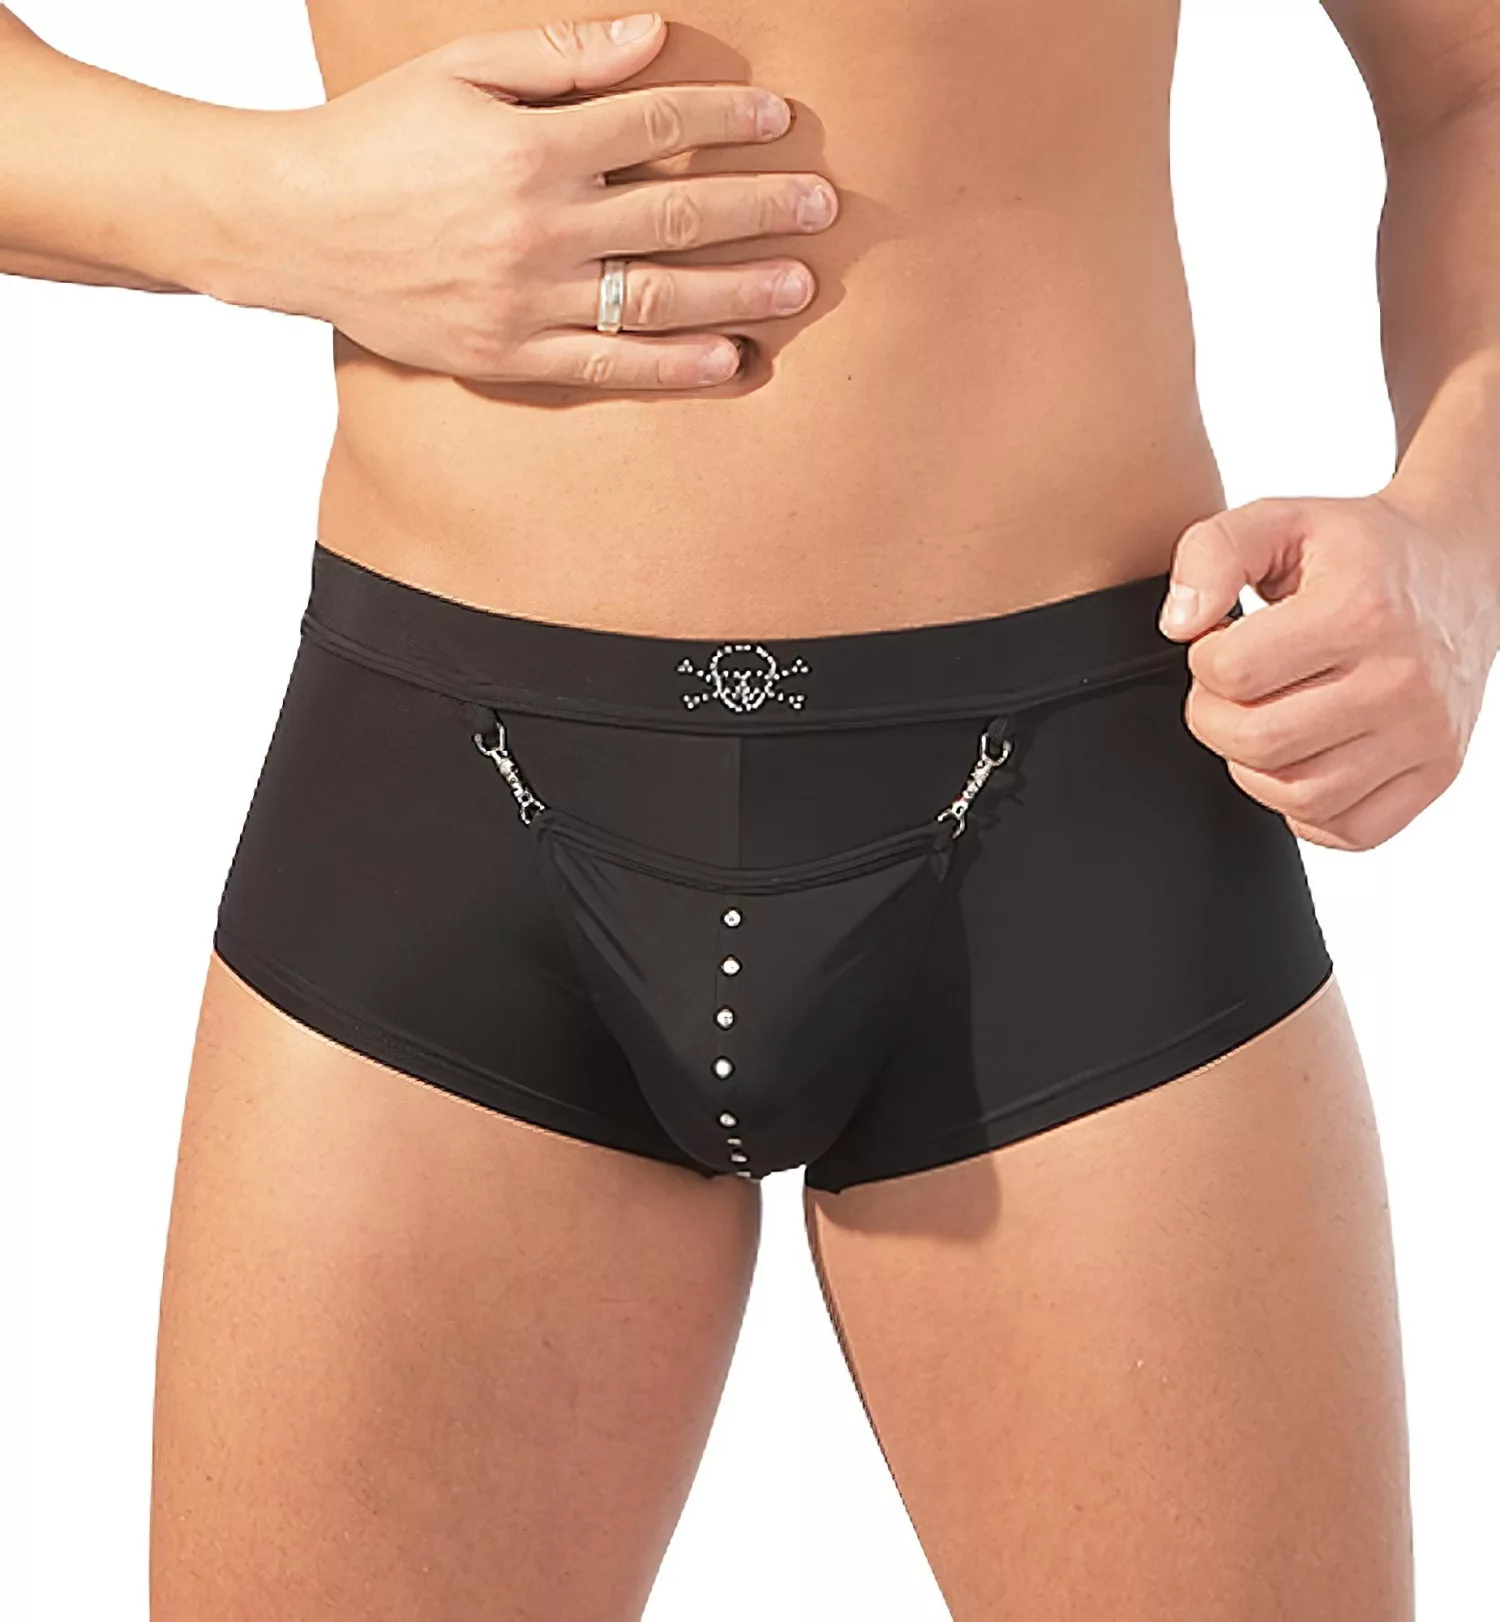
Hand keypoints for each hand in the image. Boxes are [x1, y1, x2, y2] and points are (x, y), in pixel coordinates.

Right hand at [234, 15, 836, 387]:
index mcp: (530, 148)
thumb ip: (563, 57)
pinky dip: (675, 366)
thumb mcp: (461, 72)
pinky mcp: (512, 355)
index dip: (724, 124)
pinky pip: (610, 365)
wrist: (295, 225)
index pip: (653, 129)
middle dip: (759, 208)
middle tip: (824, 208)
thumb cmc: (378, 137)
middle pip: (675, 216)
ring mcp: (529, 300)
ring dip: (738, 291)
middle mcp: (539, 229)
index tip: (783, 125)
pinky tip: (732, 361)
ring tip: (800, 285)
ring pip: (657, 296)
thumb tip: (654, 36)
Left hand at [1158, 490, 1499, 848]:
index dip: (1202, 660)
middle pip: (1259, 743)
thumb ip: (1211, 553)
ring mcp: (1426, 733)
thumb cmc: (1359, 549)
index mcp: (1360, 611)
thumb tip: (1179, 625)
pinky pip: (1348, 830)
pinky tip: (1301, 757)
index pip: (1232, 673)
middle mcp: (1402, 679)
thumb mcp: (1280, 520)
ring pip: (1298, 797)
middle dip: (1214, 718)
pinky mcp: (1437, 771)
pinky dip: (1306, 809)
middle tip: (1226, 689)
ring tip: (1261, 718)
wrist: (1459, 567)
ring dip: (1252, 766)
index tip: (1221, 642)